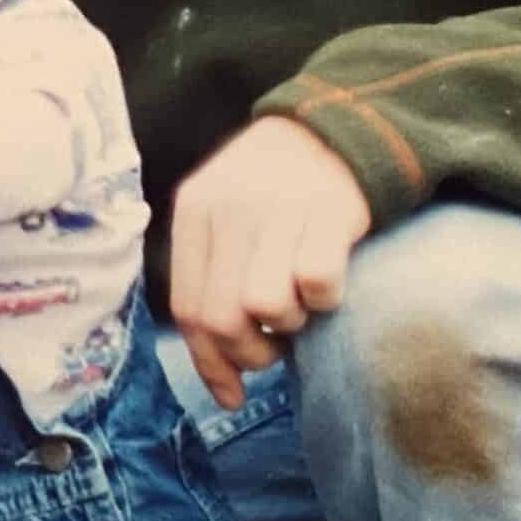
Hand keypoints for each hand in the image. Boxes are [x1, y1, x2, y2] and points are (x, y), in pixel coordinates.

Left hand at [170, 116, 372, 410]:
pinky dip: (327, 299)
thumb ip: (213, 280)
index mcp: (193, 211)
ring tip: (300, 303)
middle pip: (221, 318)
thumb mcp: (225, 215)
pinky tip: (329, 283)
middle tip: (274, 346)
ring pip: (266, 306)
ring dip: (291, 324)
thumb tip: (221, 381)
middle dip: (251, 353)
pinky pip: (318, 285)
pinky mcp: (327, 213)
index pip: (187, 308)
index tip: (232, 393)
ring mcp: (276, 210)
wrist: (334, 128)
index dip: (209, 362)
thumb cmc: (275, 189)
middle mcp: (227, 209)